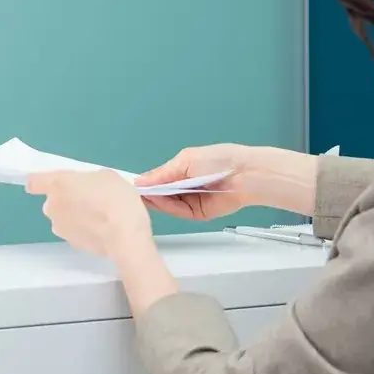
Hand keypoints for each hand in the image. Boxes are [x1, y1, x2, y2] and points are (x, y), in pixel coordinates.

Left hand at [26, 170, 152, 259]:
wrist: (124, 234)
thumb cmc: (115, 197)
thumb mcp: (105, 176)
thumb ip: (86, 180)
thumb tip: (84, 189)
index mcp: (58, 185)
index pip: (34, 182)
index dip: (41, 182)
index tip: (54, 183)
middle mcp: (52, 206)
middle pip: (53, 201)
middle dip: (66, 200)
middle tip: (89, 198)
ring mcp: (59, 227)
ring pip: (63, 217)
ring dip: (74, 216)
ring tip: (99, 216)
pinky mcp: (70, 243)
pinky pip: (73, 231)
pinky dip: (83, 230)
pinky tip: (101, 229)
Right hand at [136, 143, 318, 219]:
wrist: (245, 174)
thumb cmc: (218, 159)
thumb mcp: (186, 160)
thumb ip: (162, 173)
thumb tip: (139, 181)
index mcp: (182, 171)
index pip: (158, 180)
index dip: (145, 183)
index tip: (128, 185)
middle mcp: (185, 188)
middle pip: (161, 194)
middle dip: (148, 193)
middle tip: (130, 194)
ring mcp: (191, 201)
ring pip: (167, 204)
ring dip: (155, 200)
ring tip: (141, 196)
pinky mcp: (198, 214)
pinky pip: (179, 212)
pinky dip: (168, 207)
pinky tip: (157, 201)